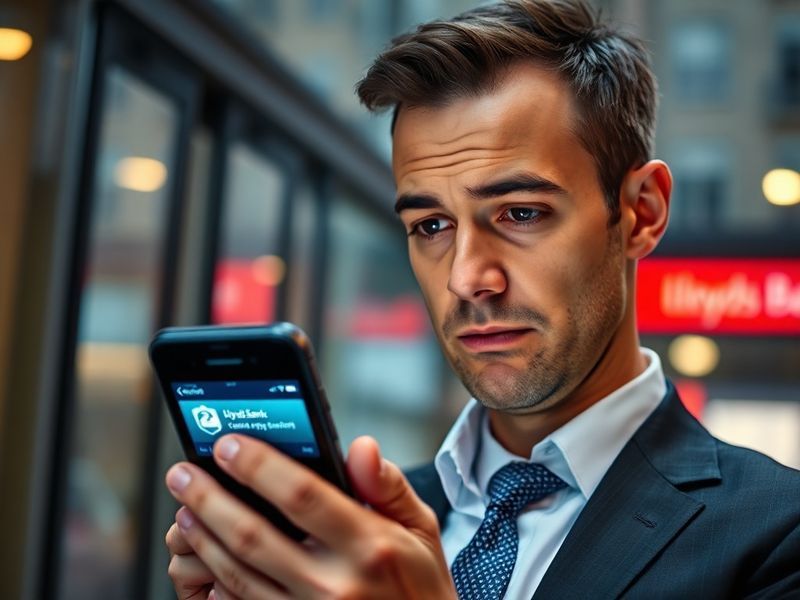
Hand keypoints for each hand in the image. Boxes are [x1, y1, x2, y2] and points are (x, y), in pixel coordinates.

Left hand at [164, 435, 455, 598]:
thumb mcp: (420, 529)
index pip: (303, 495)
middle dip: (210, 499)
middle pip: (255, 536)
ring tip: (186, 509)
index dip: (258, 466)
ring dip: (204, 539)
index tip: (228, 444)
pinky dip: (217, 581)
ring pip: (239, 574)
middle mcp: (335, 585)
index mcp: (370, 546)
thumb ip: (388, 485)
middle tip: (182, 475)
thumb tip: (361, 446)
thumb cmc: (418, 584)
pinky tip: (205, 557)